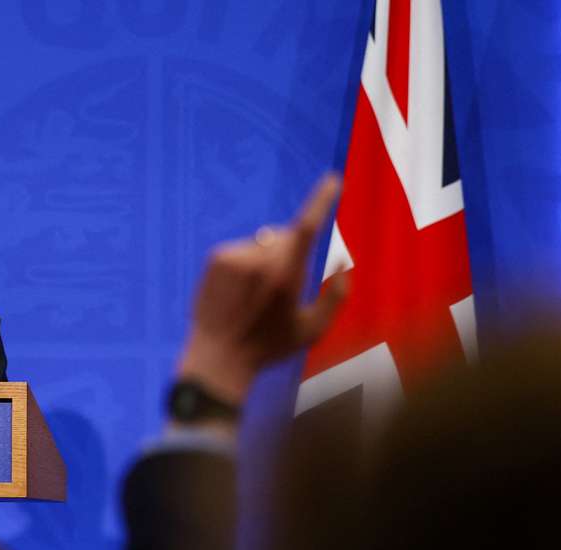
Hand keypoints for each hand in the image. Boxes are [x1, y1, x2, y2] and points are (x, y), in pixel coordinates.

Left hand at [177, 174, 347, 406]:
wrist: (218, 357)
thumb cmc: (269, 347)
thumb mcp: (313, 330)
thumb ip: (336, 297)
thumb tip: (345, 265)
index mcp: (288, 275)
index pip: (308, 226)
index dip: (321, 200)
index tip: (331, 180)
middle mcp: (260, 260)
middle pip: (286, 235)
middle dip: (290, 250)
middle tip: (280, 287)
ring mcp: (235, 257)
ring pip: (262, 243)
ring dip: (265, 258)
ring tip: (253, 296)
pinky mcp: (215, 258)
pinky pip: (240, 249)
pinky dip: (244, 263)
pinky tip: (237, 292)